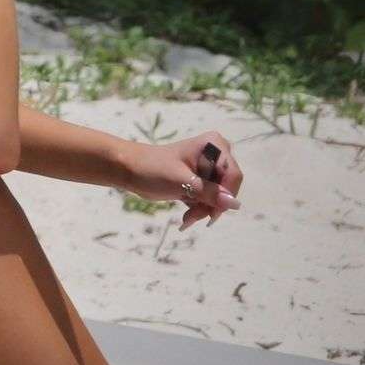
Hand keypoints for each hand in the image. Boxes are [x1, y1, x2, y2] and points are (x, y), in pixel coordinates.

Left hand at [122, 133, 242, 227]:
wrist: (128, 170)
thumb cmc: (152, 169)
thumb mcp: (182, 182)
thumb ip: (210, 193)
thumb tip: (235, 205)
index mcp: (215, 145)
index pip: (233, 175)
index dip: (225, 197)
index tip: (211, 214)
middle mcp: (216, 153)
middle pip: (226, 187)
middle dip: (211, 205)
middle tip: (192, 219)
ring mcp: (208, 168)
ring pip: (218, 196)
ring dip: (203, 210)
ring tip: (186, 220)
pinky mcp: (200, 180)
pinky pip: (208, 198)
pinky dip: (198, 209)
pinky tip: (186, 219)